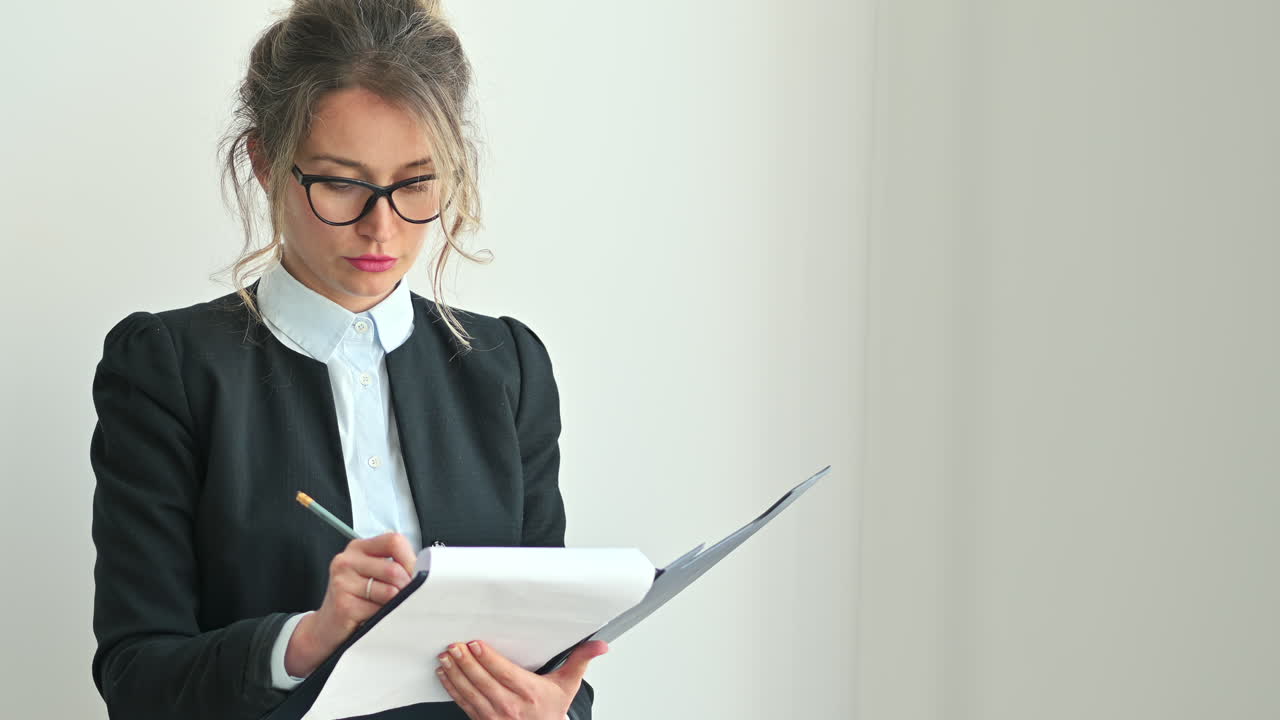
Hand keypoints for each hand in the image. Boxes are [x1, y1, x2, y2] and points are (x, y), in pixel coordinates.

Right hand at [285, 532, 416, 677]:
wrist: (327, 628)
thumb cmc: (356, 600)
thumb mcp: (373, 576)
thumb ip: (394, 567)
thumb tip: (423, 572)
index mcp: (358, 548)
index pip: (394, 541)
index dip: (410, 559)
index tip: (415, 574)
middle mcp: (347, 561)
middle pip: (394, 569)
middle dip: (406, 587)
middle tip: (401, 598)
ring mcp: (342, 581)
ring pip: (390, 591)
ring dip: (394, 604)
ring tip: (383, 608)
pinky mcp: (343, 604)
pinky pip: (378, 610)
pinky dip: (383, 618)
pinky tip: (372, 617)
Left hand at [435, 639, 607, 719]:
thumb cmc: (552, 711)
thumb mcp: (568, 685)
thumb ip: (581, 660)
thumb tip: (600, 645)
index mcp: (530, 693)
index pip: (504, 673)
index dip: (487, 659)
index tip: (474, 644)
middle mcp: (510, 706)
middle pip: (483, 682)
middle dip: (466, 663)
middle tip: (454, 646)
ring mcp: (494, 716)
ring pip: (470, 693)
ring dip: (455, 675)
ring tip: (446, 658)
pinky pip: (464, 704)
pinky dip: (452, 689)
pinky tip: (445, 675)